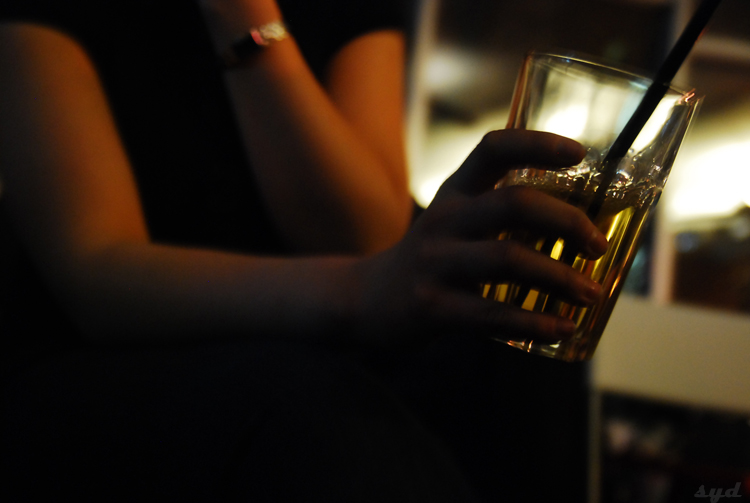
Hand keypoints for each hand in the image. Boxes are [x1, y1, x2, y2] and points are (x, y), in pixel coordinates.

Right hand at [355, 129, 608, 346]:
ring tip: (591, 294)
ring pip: (510, 259)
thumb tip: (581, 229)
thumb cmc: (430, 260)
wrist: (364, 300)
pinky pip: (492, 314)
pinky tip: (563, 329)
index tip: (579, 153)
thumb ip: (499, 217)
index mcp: (454, 193)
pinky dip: (534, 323)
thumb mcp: (453, 223)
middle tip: (598, 245)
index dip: (537, 144)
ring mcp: (435, 262)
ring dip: (560, 278)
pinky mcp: (431, 306)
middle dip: (568, 221)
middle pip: (514, 204)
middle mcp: (443, 219)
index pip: (493, 149)